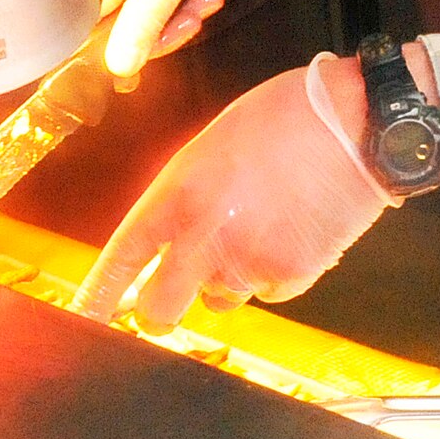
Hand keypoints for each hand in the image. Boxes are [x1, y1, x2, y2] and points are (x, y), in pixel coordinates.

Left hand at [74, 57, 391, 331]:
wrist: (356, 120)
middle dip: (164, 307)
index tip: (82, 321)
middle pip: (160, 311)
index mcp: (179, 193)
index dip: (97, 295)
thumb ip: (186, 195)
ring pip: (220, 300)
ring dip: (230, 277)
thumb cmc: (287, 117)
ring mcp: (248, 262)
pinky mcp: (291, 277)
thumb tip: (172, 237)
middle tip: (180, 286)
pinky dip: (274, 274)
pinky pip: (268, 293)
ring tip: (261, 224)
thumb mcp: (215, 145)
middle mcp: (205, 236)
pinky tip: (291, 231)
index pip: (123, 256)